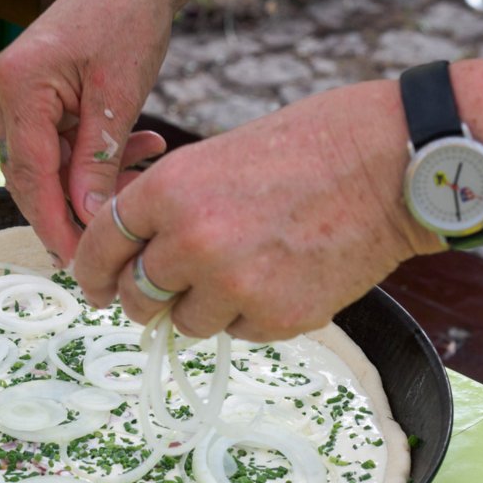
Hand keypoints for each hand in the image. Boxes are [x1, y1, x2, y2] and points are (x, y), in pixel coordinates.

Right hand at [0, 0, 178, 265]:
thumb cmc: (126, 17)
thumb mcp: (119, 93)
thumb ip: (99, 159)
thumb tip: (88, 219)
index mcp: (18, 87)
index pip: (30, 175)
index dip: (54, 223)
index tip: (79, 260)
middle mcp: (6, 95)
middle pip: (31, 179)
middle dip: (73, 211)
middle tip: (112, 239)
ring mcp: (19, 99)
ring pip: (50, 168)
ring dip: (94, 181)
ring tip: (144, 174)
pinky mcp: (40, 102)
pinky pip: (62, 148)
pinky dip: (98, 159)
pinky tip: (142, 150)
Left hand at [73, 81, 446, 341]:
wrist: (391, 165)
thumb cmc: (306, 150)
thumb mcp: (214, 160)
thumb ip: (168, 210)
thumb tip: (134, 262)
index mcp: (169, 191)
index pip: (99, 246)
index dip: (91, 272)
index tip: (94, 288)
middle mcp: (192, 241)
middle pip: (137, 296)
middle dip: (144, 298)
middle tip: (163, 292)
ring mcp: (233, 285)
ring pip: (186, 323)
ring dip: (203, 307)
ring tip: (246, 268)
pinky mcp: (274, 318)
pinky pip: (238, 332)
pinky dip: (251, 314)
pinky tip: (282, 275)